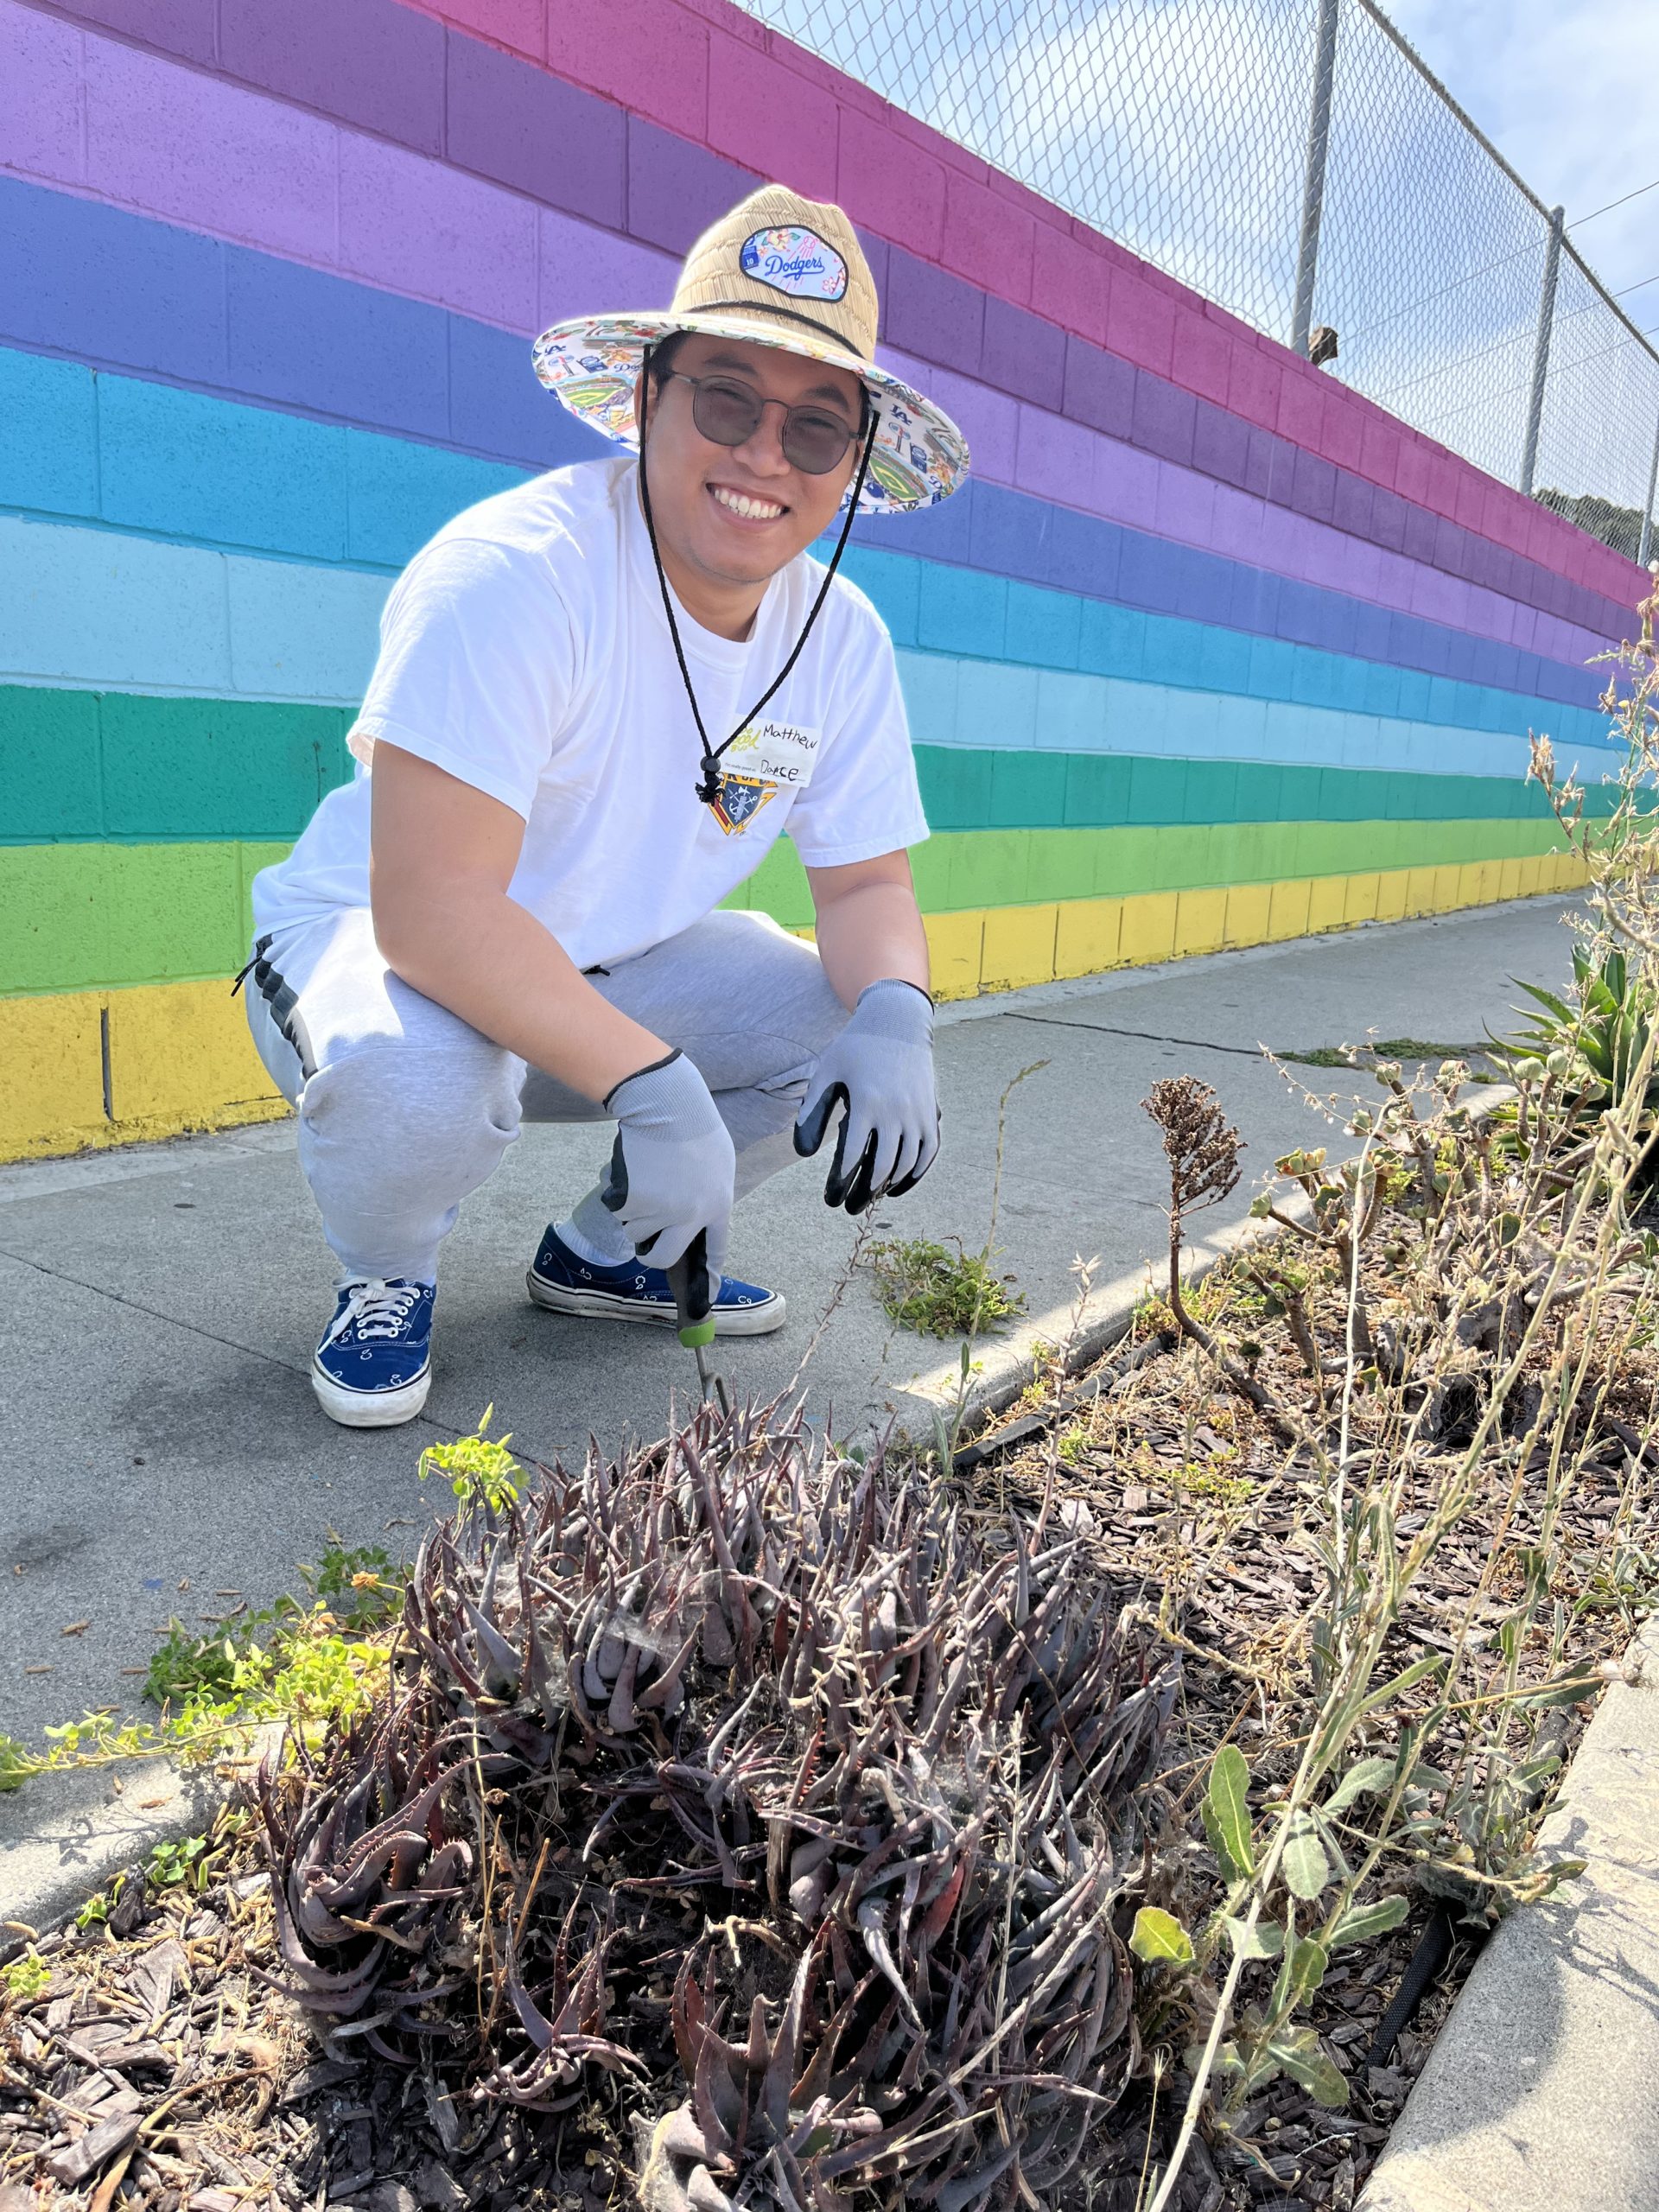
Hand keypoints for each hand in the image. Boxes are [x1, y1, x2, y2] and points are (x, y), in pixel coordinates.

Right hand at [600, 1051, 734, 1283]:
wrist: (666, 1104)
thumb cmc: (694, 1124)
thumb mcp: (718, 1162)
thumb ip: (709, 1195)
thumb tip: (695, 1221)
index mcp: (718, 1206)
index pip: (715, 1250)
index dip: (707, 1274)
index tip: (704, 1295)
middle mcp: (690, 1216)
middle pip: (663, 1257)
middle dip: (650, 1253)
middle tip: (645, 1243)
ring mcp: (660, 1210)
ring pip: (635, 1230)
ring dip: (634, 1213)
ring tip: (645, 1179)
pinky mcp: (633, 1201)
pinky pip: (619, 1210)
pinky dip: (618, 1194)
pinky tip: (632, 1168)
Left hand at [793, 978, 938, 1213]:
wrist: (898, 1023)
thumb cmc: (855, 1048)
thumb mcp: (827, 1072)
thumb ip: (812, 1111)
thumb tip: (802, 1153)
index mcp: (867, 1102)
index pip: (853, 1156)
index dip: (841, 1182)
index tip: (830, 1199)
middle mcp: (896, 1111)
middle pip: (881, 1166)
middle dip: (863, 1193)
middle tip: (849, 1207)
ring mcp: (917, 1113)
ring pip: (906, 1163)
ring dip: (888, 1186)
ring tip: (869, 1197)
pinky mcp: (931, 1113)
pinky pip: (928, 1152)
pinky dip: (916, 1173)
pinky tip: (898, 1185)